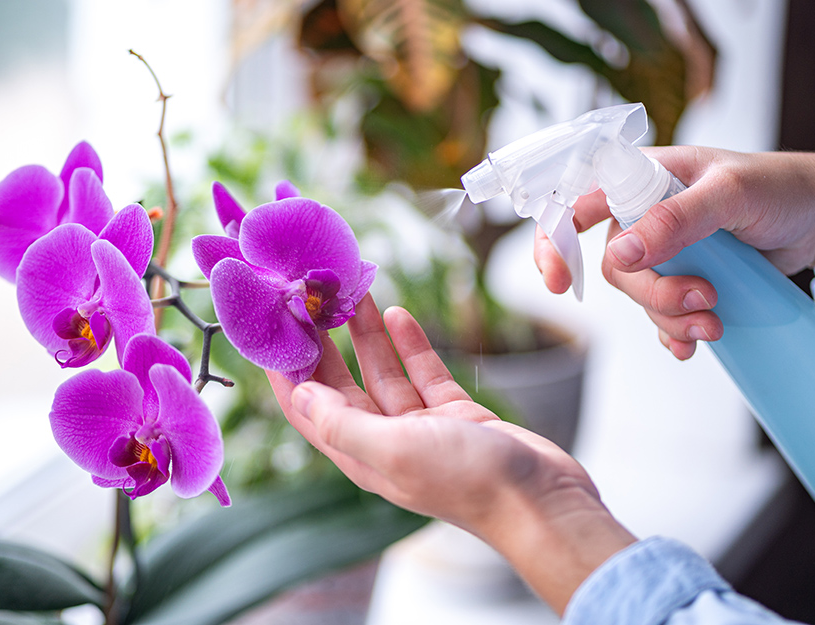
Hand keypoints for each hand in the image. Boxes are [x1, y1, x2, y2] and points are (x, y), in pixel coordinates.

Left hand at [268, 294, 635, 612]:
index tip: (273, 326)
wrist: (541, 499)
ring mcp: (420, 428)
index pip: (307, 409)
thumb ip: (343, 423)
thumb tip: (300, 394)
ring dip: (366, 334)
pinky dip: (410, 344)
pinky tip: (399, 314)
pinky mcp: (454, 416)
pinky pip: (423, 373)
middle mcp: (384, 441)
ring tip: (353, 292)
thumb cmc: (469, 482)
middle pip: (340, 385)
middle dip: (323, 343)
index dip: (286, 369)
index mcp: (360, 456)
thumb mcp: (395, 450)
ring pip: (383, 372)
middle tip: (310, 298)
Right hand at [535, 147, 814, 359]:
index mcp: (640, 177)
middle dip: (654, 294)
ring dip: (672, 316)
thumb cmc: (780, 187)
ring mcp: (662, 249)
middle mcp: (642, 213)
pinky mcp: (682, 278)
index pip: (574, 203)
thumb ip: (676, 219)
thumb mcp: (731, 193)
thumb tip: (621, 253)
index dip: (554, 242)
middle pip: (613, 267)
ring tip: (716, 319)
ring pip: (639, 296)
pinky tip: (697, 340)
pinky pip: (659, 317)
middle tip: (704, 298)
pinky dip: (676, 333)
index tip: (558, 283)